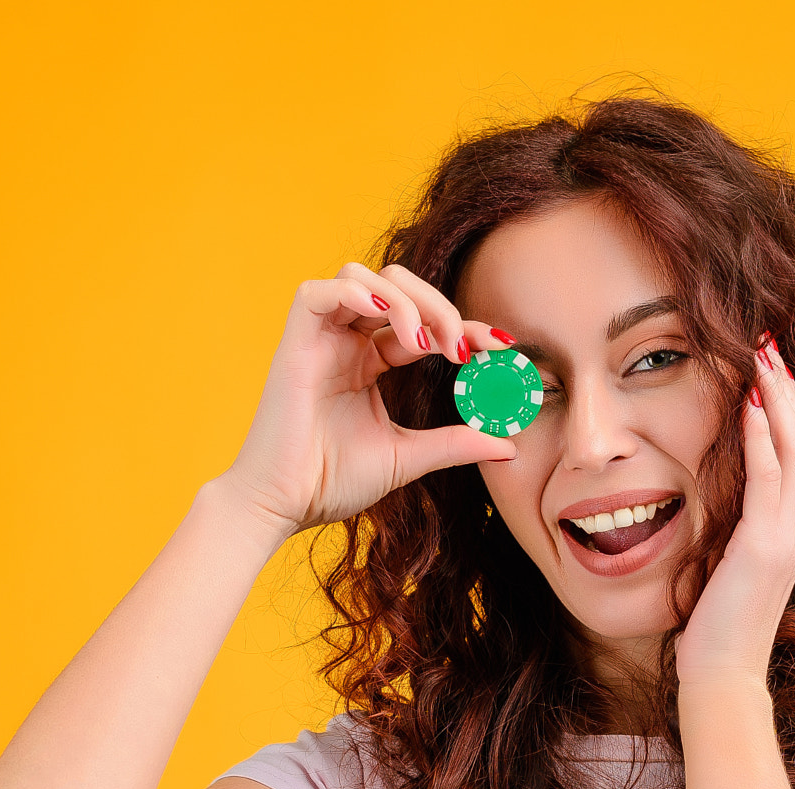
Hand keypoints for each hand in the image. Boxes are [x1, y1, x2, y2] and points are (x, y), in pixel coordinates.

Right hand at [218, 263, 518, 537]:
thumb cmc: (332, 482)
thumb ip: (455, 443)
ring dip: (403, 299)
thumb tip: (509, 444)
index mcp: (369, 362)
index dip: (462, 326)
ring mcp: (319, 339)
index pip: (422, 324)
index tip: (499, 346)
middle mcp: (345, 342)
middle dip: (438, 306)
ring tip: (424, 342)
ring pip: (361, 277)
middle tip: (462, 347)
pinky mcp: (294, 343)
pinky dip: (355, 294)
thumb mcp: (409, 457)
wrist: (285, 505)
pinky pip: (317, 292)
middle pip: (396, 286)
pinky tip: (387, 322)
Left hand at [675, 336, 794, 688]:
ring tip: (763, 357)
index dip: (786, 410)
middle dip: (787, 390)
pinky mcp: (764, 546)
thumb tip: (713, 504)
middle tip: (770, 344)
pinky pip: (768, 480)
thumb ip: (730, 534)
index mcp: (787, 531)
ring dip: (777, 400)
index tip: (769, 370)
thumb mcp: (725, 568)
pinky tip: (751, 404)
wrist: (722, 675)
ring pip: (794, 451)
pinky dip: (762, 438)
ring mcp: (784, 536)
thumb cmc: (714, 628)